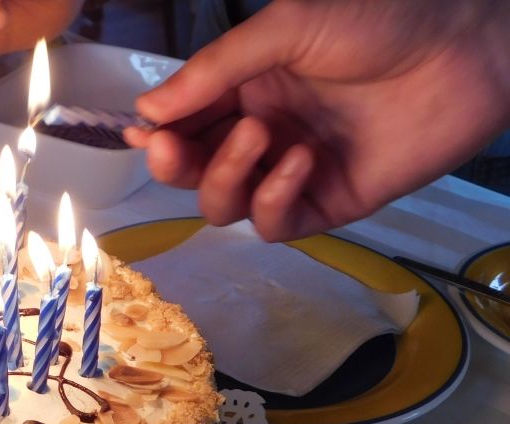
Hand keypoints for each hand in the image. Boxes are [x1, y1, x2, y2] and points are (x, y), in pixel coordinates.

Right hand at [123, 0, 509, 240]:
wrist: (464, 45)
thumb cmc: (381, 18)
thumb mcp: (285, 28)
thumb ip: (214, 71)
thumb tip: (146, 111)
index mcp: (247, 89)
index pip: (184, 124)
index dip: (156, 134)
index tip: (141, 132)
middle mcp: (263, 133)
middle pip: (193, 174)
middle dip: (174, 164)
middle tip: (170, 146)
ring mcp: (292, 172)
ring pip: (225, 205)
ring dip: (226, 176)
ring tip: (260, 135)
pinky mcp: (328, 202)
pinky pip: (275, 223)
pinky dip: (274, 198)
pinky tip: (299, 161)